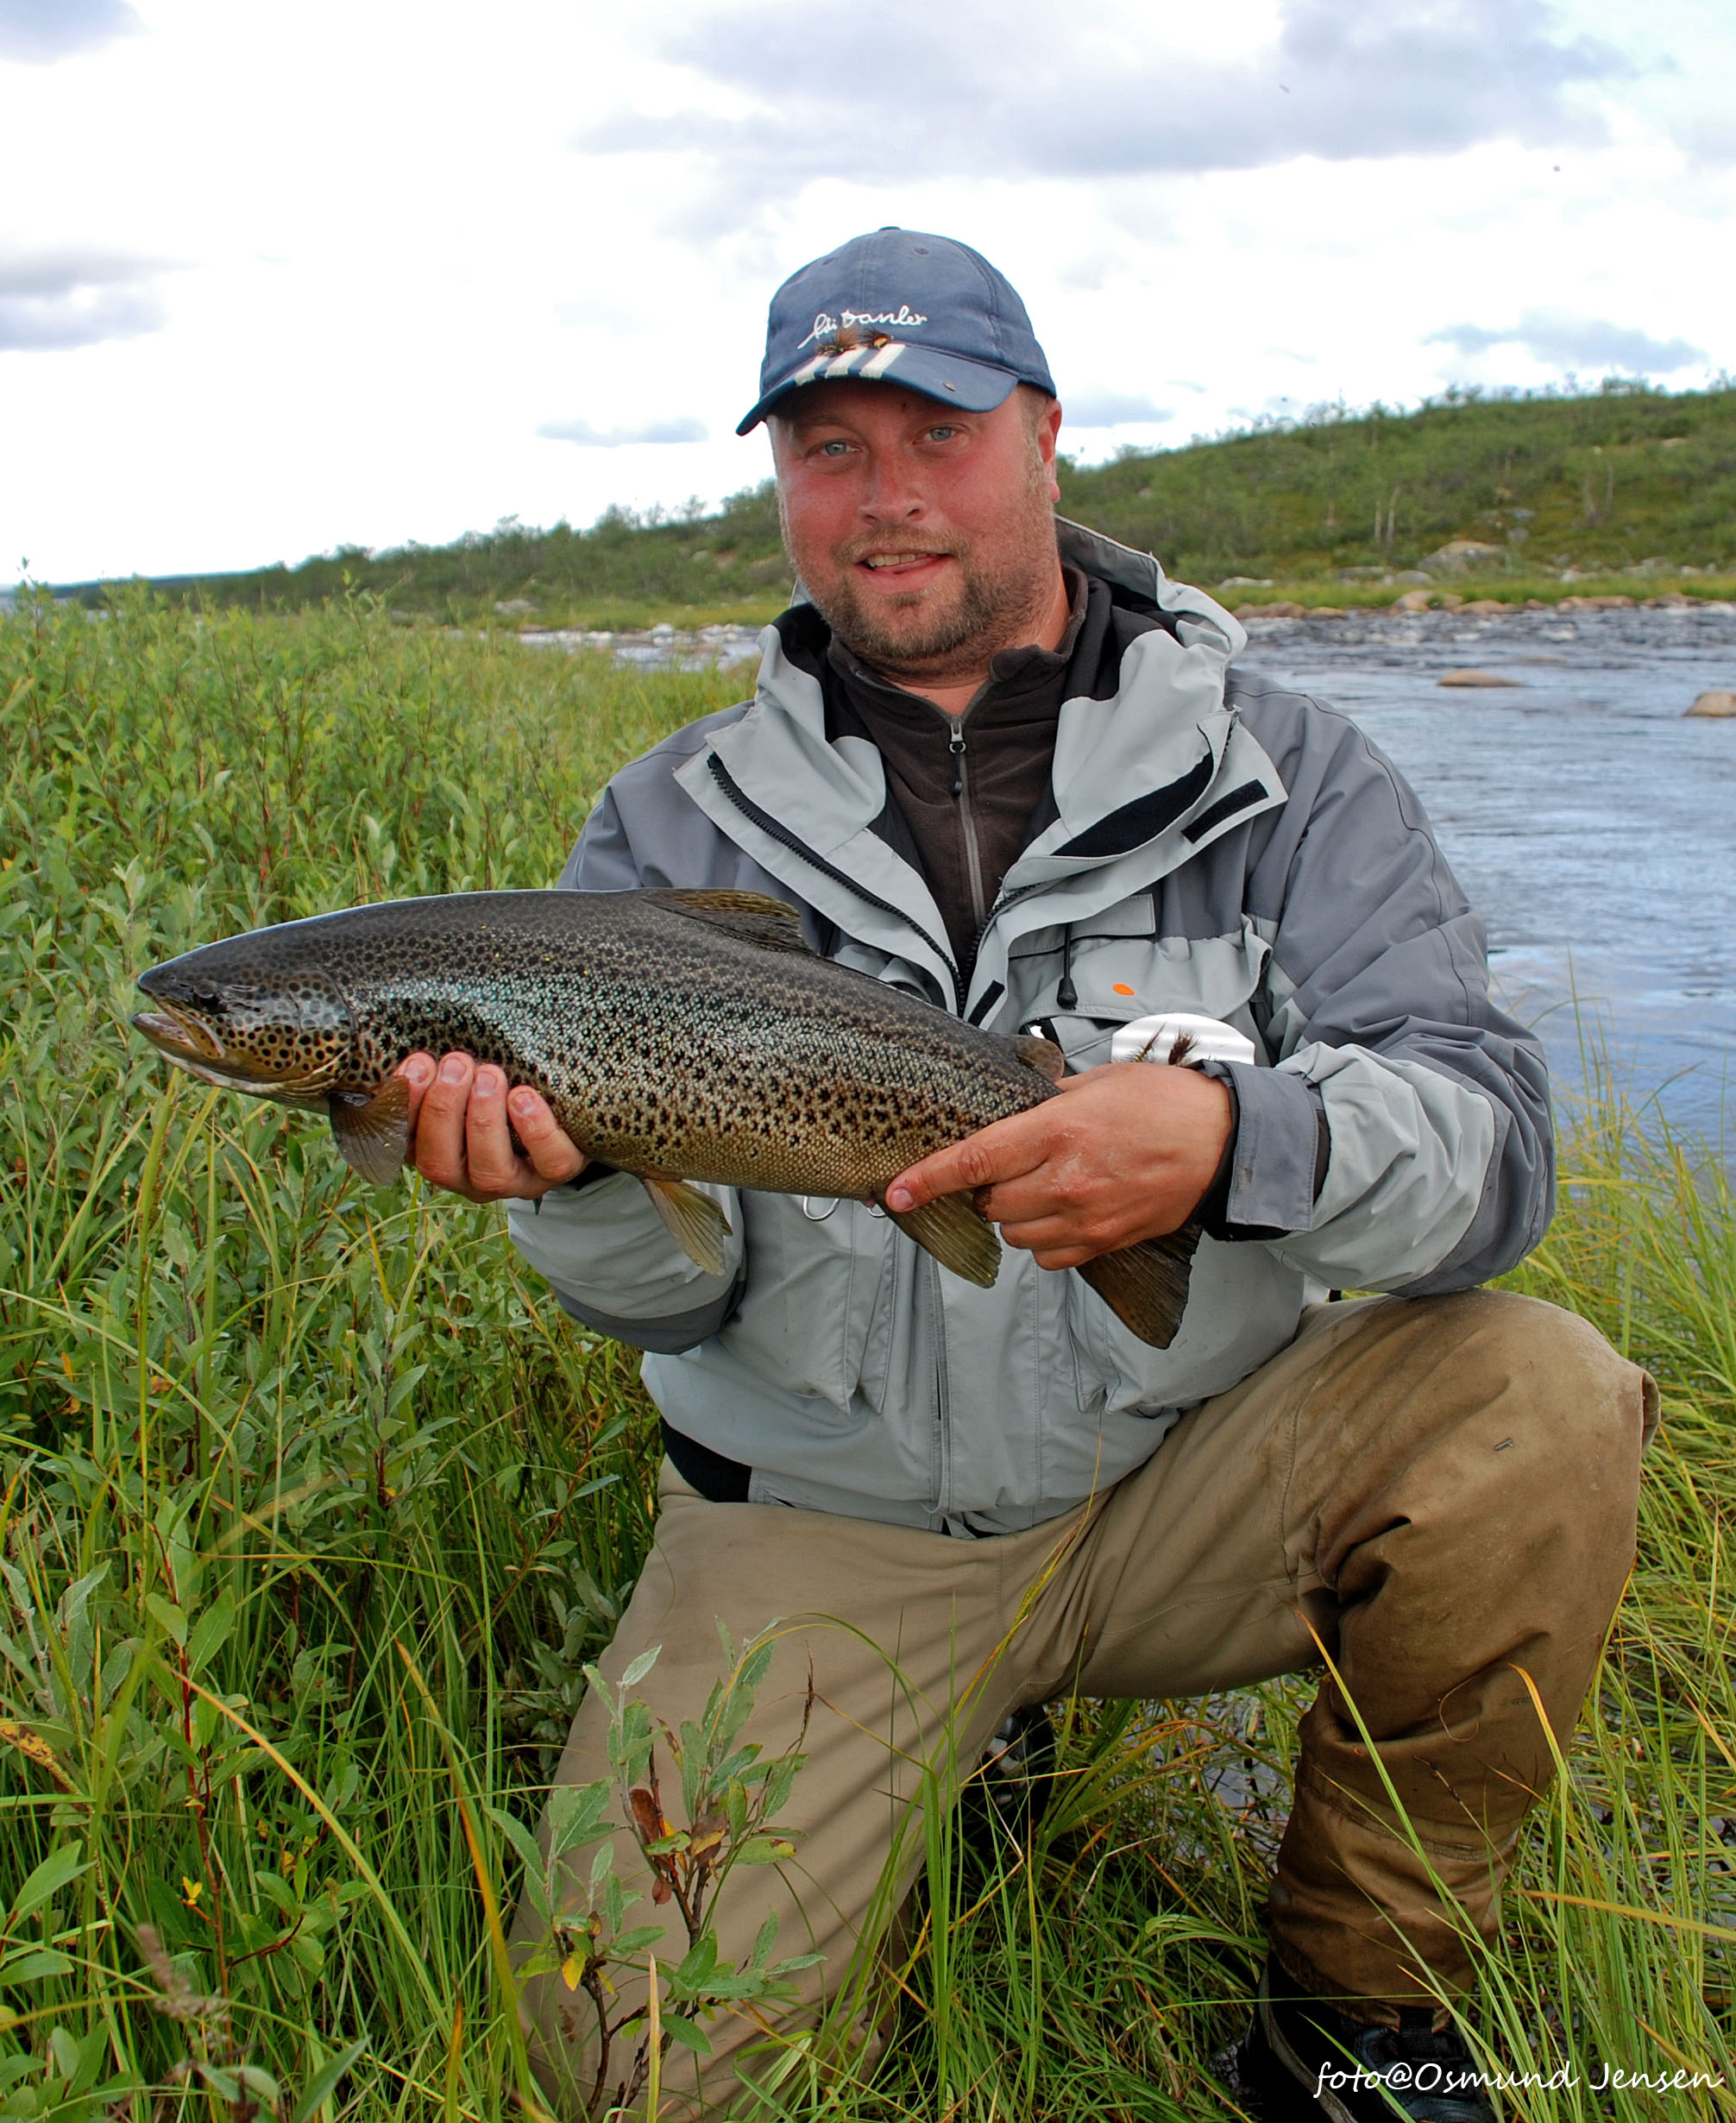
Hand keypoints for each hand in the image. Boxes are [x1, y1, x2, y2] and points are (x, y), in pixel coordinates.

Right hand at [397, 1051, 585, 1203]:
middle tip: (457, 1064)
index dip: (407, 1104)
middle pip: (440, 1163)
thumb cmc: (500, 1086)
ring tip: (490, 1075)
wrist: (564, 1111)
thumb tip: (409, 1037)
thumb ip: (441, 1068)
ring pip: (490, 1172)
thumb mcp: (467, 1077)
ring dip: (483, 1120)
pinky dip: (536, 1131)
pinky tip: (524, 1097)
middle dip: (443, 1110)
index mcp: (437, 1151)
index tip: (418, 1063)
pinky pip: (549, 1163)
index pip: (406, 1140)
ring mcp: (513, 1181)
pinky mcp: (556, 1173)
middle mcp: (469, 1176)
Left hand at [884, 1062, 1231, 1268]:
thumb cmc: (1166, 1103)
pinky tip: (1060, 1214)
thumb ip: (1048, 1101)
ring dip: (1012, 1215)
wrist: (1226, 1142)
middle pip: (990, 1202)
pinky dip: (1042, 1240)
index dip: (928, 1179)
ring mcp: (1087, 1217)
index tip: (896, 1193)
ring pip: (1015, 1233)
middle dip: (985, 1188)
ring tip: (1039, 1188)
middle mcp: (1067, 1179)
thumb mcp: (1099, 1082)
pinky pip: (1048, 1257)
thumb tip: (1009, 1110)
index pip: (975, 1160)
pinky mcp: (1106, 1241)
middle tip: (1008, 1167)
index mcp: (1059, 1130)